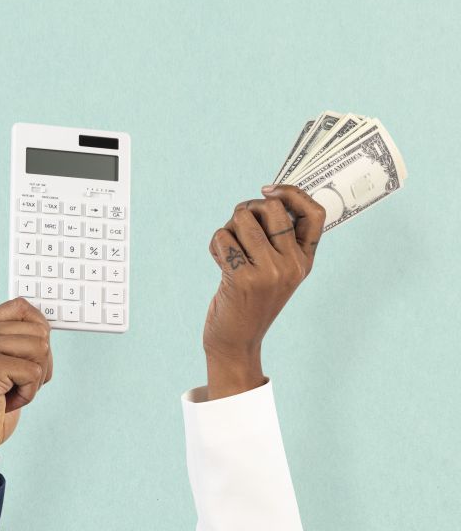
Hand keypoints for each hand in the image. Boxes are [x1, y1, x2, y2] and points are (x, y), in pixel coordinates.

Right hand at [0, 298, 52, 466]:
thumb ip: (13, 344)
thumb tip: (45, 327)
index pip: (20, 306)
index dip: (39, 327)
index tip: (36, 354)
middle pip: (38, 330)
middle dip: (41, 362)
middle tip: (19, 384)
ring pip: (40, 348)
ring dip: (35, 379)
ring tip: (10, 393)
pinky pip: (34, 372)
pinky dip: (29, 394)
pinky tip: (7, 402)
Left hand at [203, 185, 325, 398]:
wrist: (236, 340)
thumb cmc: (250, 299)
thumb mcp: (275, 271)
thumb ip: (278, 240)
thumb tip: (267, 196)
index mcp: (305, 260)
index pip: (315, 214)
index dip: (293, 193)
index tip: (268, 190)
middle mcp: (293, 265)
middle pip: (272, 208)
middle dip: (247, 209)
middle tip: (238, 227)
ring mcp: (270, 272)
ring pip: (243, 219)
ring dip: (228, 228)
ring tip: (228, 250)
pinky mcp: (243, 279)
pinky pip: (222, 238)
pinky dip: (215, 245)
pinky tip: (219, 263)